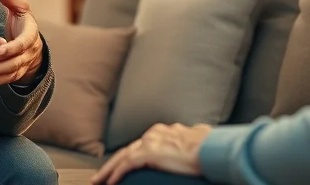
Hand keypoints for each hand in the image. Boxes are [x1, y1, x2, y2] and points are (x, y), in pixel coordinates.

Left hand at [0, 0, 43, 85]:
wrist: (32, 41)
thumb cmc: (21, 21)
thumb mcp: (19, 8)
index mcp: (31, 34)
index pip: (23, 43)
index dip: (11, 48)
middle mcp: (30, 52)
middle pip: (15, 62)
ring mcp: (24, 64)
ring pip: (9, 73)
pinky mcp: (17, 73)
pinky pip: (5, 79)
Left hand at [91, 123, 213, 184]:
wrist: (212, 148)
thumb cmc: (211, 146)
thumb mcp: (197, 141)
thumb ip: (189, 142)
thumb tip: (195, 143)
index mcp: (164, 131)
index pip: (140, 145)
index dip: (128, 156)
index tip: (121, 165)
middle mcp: (154, 133)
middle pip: (127, 150)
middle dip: (112, 164)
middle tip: (99, 176)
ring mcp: (150, 142)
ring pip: (122, 156)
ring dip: (108, 170)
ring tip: (97, 181)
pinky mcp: (149, 153)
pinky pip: (127, 165)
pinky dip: (117, 174)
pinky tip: (110, 183)